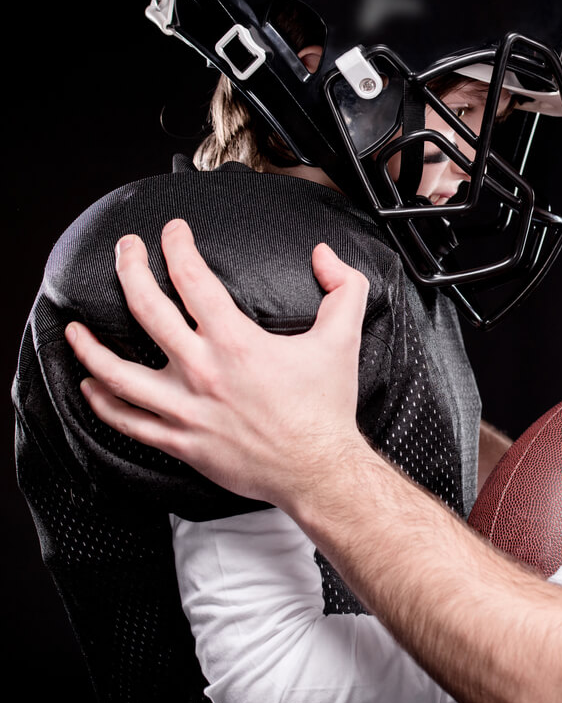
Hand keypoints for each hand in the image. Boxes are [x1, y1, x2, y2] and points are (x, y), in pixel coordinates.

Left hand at [67, 219, 368, 505]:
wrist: (319, 470)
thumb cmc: (326, 409)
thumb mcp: (344, 338)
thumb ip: (344, 288)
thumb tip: (325, 255)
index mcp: (236, 342)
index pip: (192, 278)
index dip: (177, 246)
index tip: (173, 232)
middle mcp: (202, 371)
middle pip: (146, 309)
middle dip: (129, 269)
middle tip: (126, 250)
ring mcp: (185, 409)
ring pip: (116, 372)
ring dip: (89, 346)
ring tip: (76, 328)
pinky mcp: (180, 441)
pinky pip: (127, 421)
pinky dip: (101, 402)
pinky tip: (90, 387)